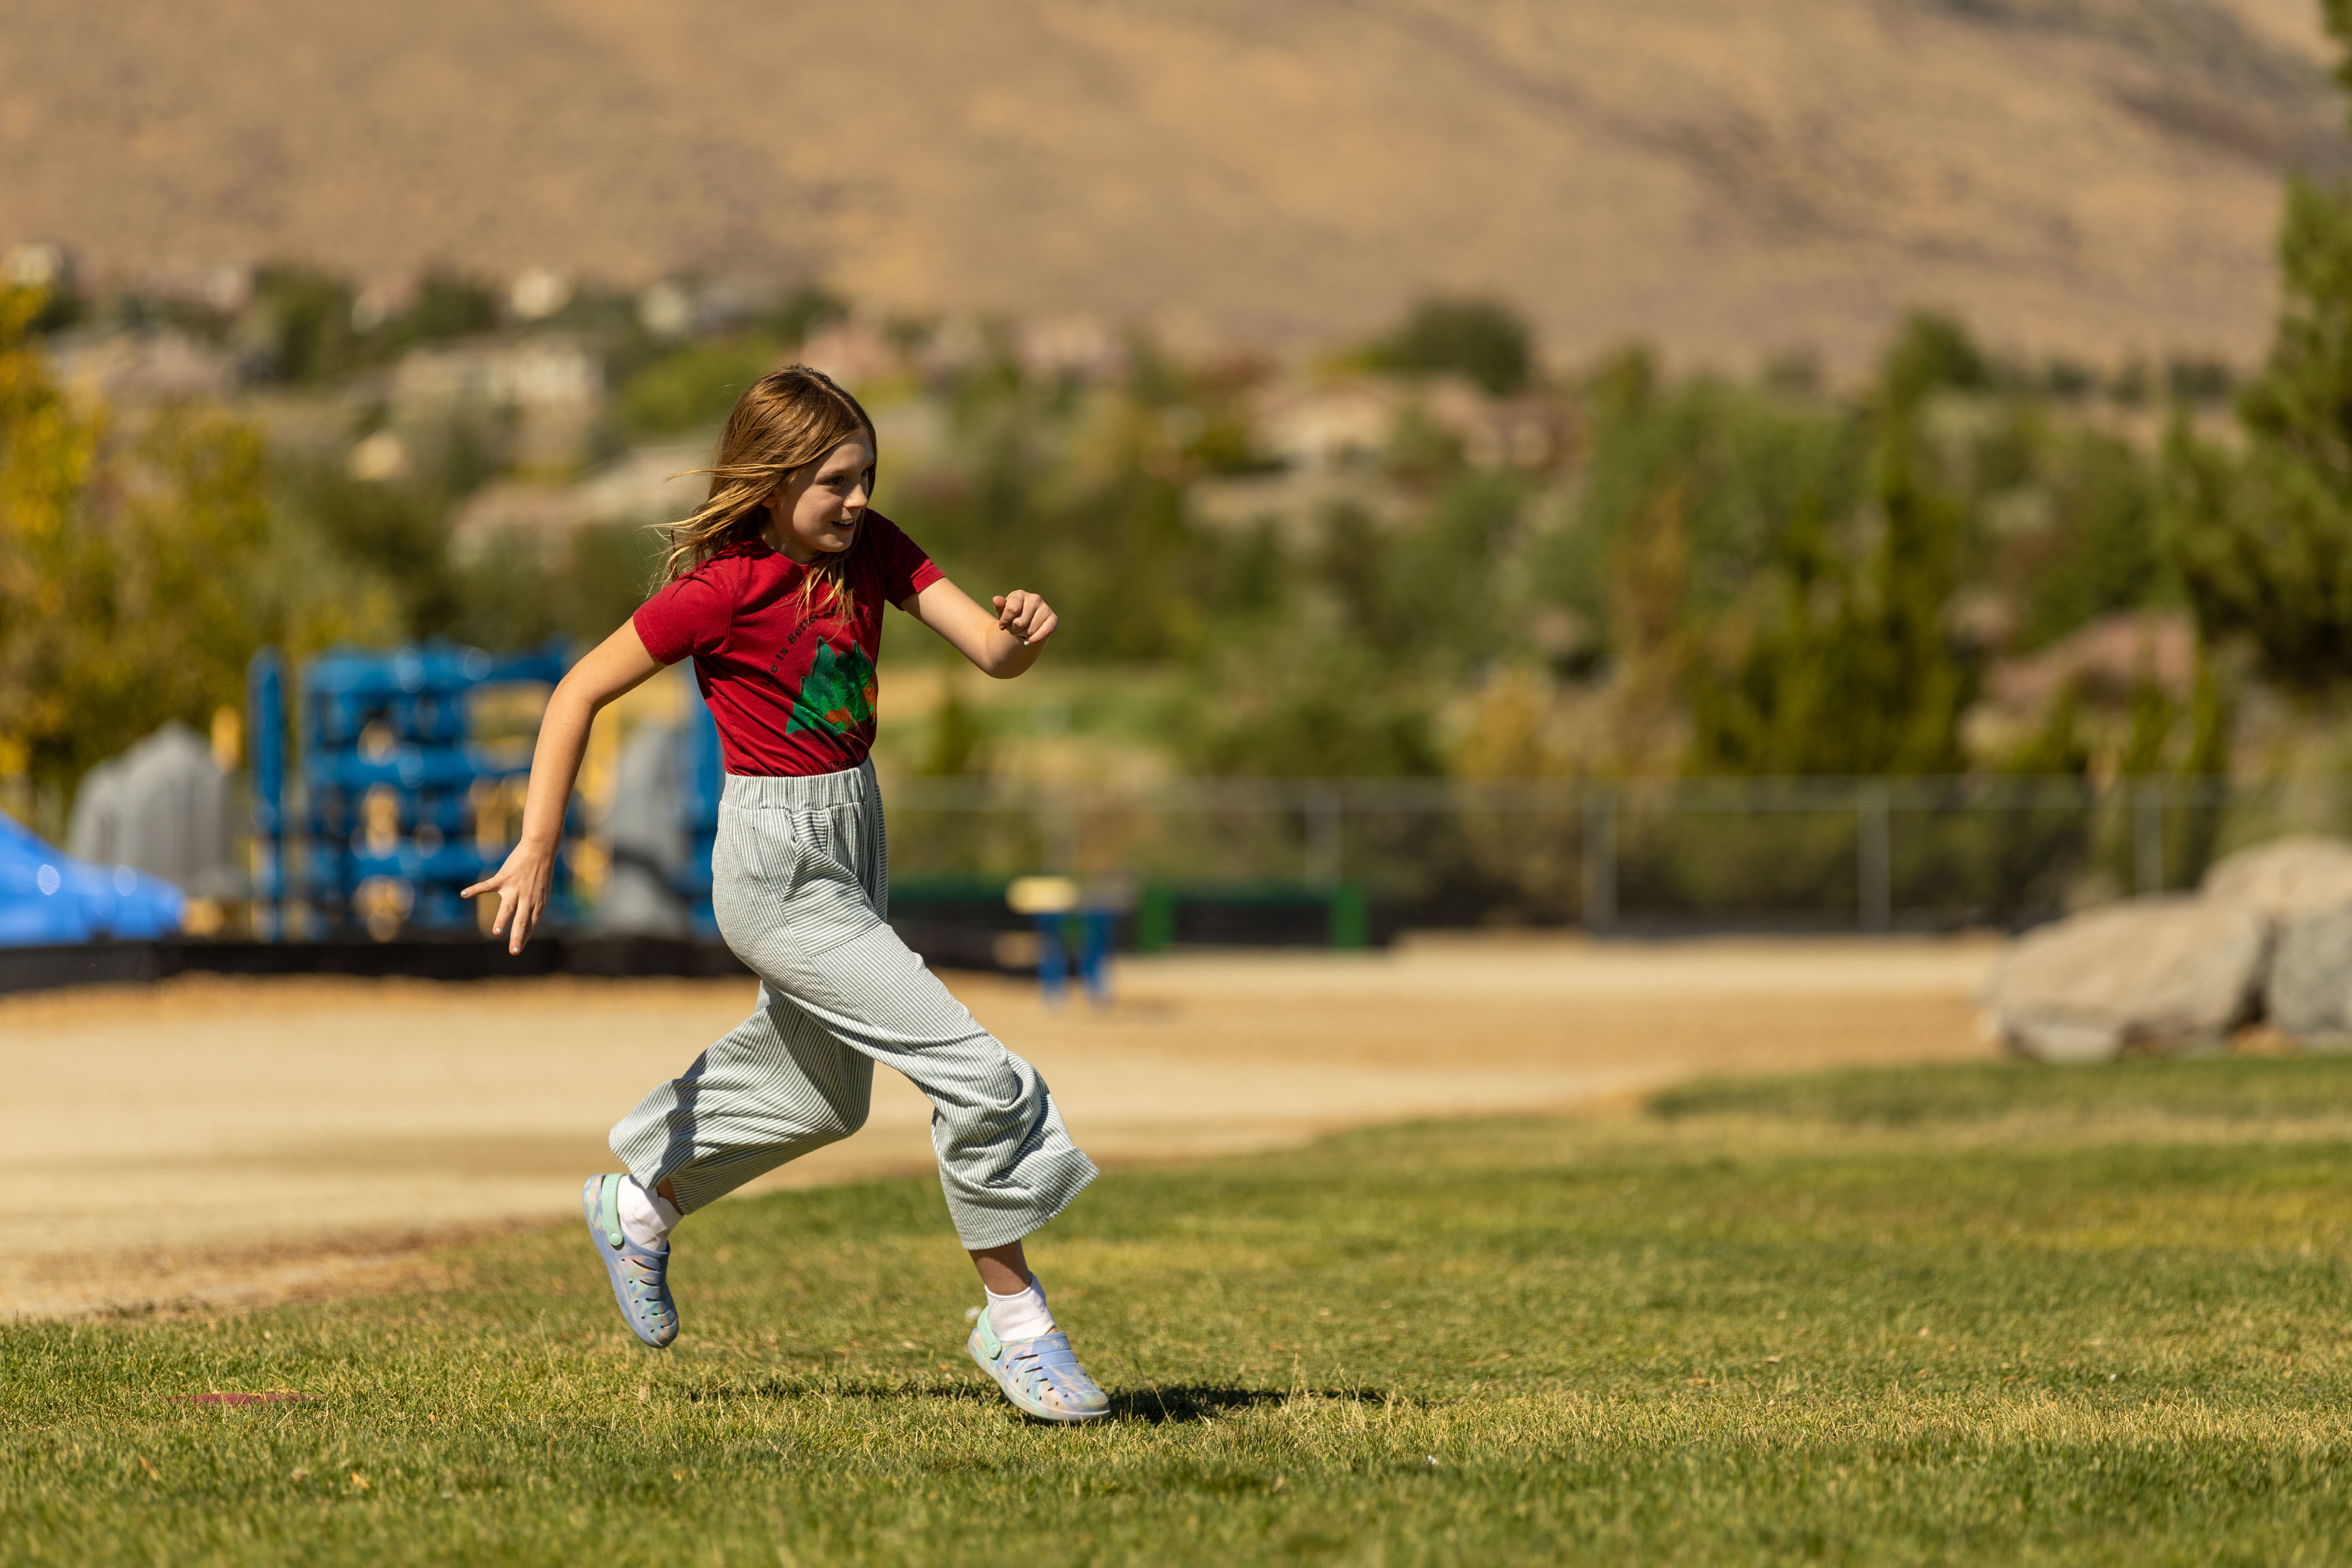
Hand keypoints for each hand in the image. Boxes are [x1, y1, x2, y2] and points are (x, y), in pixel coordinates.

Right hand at [460, 838, 556, 954]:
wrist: (540, 850)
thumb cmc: (541, 873)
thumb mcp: (542, 893)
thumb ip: (533, 907)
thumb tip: (526, 923)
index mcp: (536, 904)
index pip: (529, 925)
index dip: (524, 937)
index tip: (517, 950)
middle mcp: (526, 899)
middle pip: (521, 921)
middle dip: (517, 937)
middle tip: (514, 951)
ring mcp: (514, 889)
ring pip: (507, 907)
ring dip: (501, 920)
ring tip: (496, 932)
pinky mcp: (504, 878)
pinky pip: (487, 886)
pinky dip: (474, 890)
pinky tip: (464, 894)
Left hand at [992, 590, 1057, 647]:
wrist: (1025, 625)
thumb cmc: (1012, 617)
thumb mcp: (1002, 613)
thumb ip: (999, 606)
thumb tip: (996, 599)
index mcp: (1020, 594)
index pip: (1011, 609)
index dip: (1005, 622)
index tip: (1002, 625)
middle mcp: (1035, 598)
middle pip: (1020, 622)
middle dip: (1014, 629)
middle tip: (1015, 628)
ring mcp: (1045, 608)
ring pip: (1030, 630)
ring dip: (1024, 635)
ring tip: (1022, 630)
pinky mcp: (1054, 619)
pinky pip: (1045, 632)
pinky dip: (1035, 639)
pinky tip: (1028, 641)